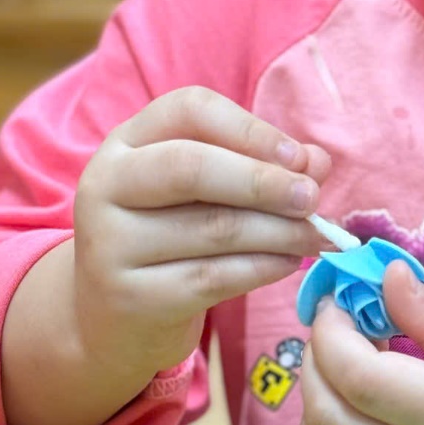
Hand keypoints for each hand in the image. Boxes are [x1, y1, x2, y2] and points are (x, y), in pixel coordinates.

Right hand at [73, 85, 331, 375]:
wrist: (116, 314)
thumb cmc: (172, 235)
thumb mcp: (207, 192)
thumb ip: (261, 167)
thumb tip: (317, 162)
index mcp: (127, 143)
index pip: (188, 110)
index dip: (251, 129)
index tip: (299, 158)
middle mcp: (106, 185)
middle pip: (191, 167)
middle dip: (263, 182)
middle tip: (312, 197)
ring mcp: (110, 243)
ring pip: (212, 228)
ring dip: (279, 231)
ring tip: (316, 235)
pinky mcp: (130, 297)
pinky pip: (213, 277)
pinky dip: (262, 267)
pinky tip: (288, 263)